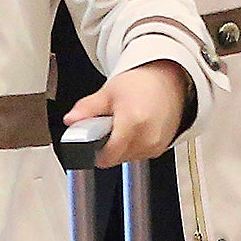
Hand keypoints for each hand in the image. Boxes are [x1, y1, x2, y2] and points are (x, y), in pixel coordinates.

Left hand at [64, 60, 187, 167]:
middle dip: (106, 145)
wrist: (169, 81)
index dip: (93, 150)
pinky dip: (131, 146)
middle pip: (114, 158)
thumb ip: (87, 108)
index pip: (107, 156)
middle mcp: (147, 138)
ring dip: (118, 147)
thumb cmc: (141, 84)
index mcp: (132, 122)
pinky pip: (137, 155)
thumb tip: (71, 120)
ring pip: (125, 158)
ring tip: (123, 124)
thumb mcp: (109, 92)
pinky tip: (134, 129)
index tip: (90, 139)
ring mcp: (155, 146)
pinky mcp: (160, 150)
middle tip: (107, 125)